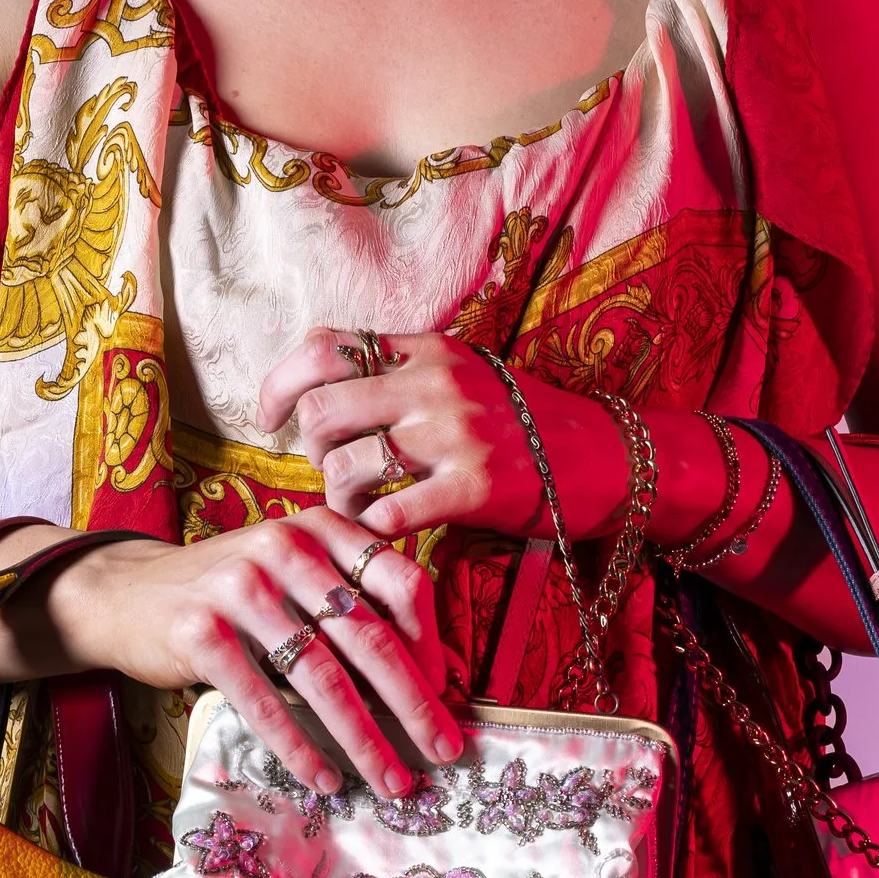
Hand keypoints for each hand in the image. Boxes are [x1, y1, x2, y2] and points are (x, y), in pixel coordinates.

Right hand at [44, 508, 459, 798]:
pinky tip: (325, 780)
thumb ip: (349, 601)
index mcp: (320, 530)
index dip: (432, 644)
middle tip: (445, 752)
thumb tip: (427, 674)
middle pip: (369, 637)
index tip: (447, 695)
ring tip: (391, 780)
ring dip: (365, 740)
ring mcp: (240, 589)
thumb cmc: (229, 593)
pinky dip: (300, 749)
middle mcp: (284, 549)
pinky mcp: (201, 634)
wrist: (127, 592)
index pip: (401, 583)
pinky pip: (265, 703)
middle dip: (414, 704)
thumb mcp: (292, 573)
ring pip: (323, 678)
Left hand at [257, 329, 630, 543]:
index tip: (269, 418)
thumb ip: (403, 373)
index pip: (324, 346)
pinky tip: (387, 531)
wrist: (609, 458)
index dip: (280, 384)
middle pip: (322, 411)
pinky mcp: (474, 488)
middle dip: (311, 452)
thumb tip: (326, 387)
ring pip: (345, 466)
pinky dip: (371, 530)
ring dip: (338, 497)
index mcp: (426, 349)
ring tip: (362, 506)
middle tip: (334, 472)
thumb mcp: (466, 376)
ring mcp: (455, 436)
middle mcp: (435, 384)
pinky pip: (388, 513)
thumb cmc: (527, 425)